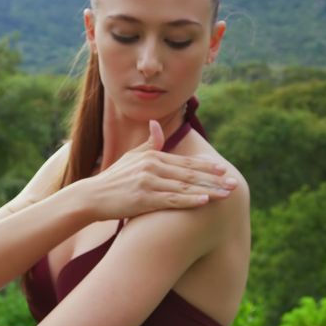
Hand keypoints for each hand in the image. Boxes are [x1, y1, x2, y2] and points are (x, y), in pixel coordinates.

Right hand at [80, 119, 236, 220]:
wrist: (92, 196)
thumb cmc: (114, 178)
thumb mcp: (131, 156)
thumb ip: (149, 143)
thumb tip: (157, 123)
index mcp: (152, 157)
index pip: (185, 162)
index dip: (206, 166)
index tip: (223, 170)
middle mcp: (152, 167)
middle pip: (189, 174)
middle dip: (214, 179)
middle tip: (233, 183)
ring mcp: (148, 183)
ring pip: (184, 187)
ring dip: (208, 191)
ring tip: (225, 195)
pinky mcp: (143, 199)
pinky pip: (171, 200)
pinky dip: (189, 200)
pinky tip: (204, 202)